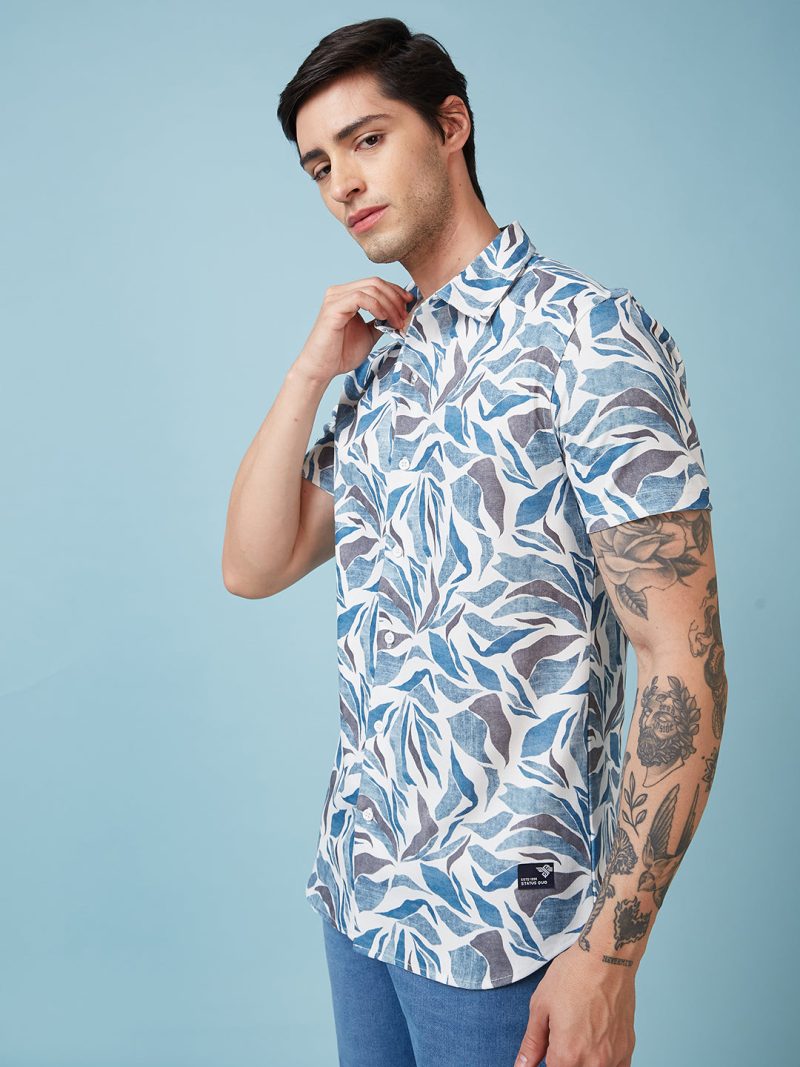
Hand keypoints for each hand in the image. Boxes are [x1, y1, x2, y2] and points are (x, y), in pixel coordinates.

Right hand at [295, 276, 413, 382]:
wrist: (322, 369)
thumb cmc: (342, 353)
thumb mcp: (369, 333)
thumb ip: (381, 320)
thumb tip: (400, 312)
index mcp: (347, 295)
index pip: (376, 283)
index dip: (396, 291)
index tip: (410, 305)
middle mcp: (339, 292)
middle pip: (376, 282)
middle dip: (395, 298)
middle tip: (404, 316)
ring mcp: (335, 297)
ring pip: (371, 288)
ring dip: (389, 304)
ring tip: (397, 321)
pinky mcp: (333, 307)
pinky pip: (360, 297)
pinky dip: (376, 306)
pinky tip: (383, 318)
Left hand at [513, 941, 636, 1066]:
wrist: (606, 958)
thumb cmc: (572, 976)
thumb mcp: (541, 1006)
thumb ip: (532, 1043)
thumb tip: (522, 1066)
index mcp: (567, 1055)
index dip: (547, 1060)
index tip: (549, 1045)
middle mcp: (593, 1063)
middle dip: (563, 1060)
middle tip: (561, 1036)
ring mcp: (613, 1058)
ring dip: (582, 1061)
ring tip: (578, 1034)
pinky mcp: (627, 1049)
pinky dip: (602, 1062)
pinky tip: (595, 1043)